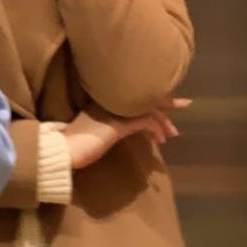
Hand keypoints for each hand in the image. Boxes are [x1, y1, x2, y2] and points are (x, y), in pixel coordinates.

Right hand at [63, 96, 190, 170]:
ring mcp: (114, 111)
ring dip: (163, 122)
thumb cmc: (72, 145)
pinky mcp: (118, 124)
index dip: (150, 97)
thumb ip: (103, 128)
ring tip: (173, 133)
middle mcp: (110, 102)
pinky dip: (156, 129)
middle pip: (144, 97)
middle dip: (166, 102)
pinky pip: (145, 122)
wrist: (61, 151)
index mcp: (102, 102)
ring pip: (147, 109)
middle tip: (185, 104)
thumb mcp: (91, 133)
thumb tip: (114, 133)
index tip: (165, 101)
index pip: (132, 96)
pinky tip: (161, 139)